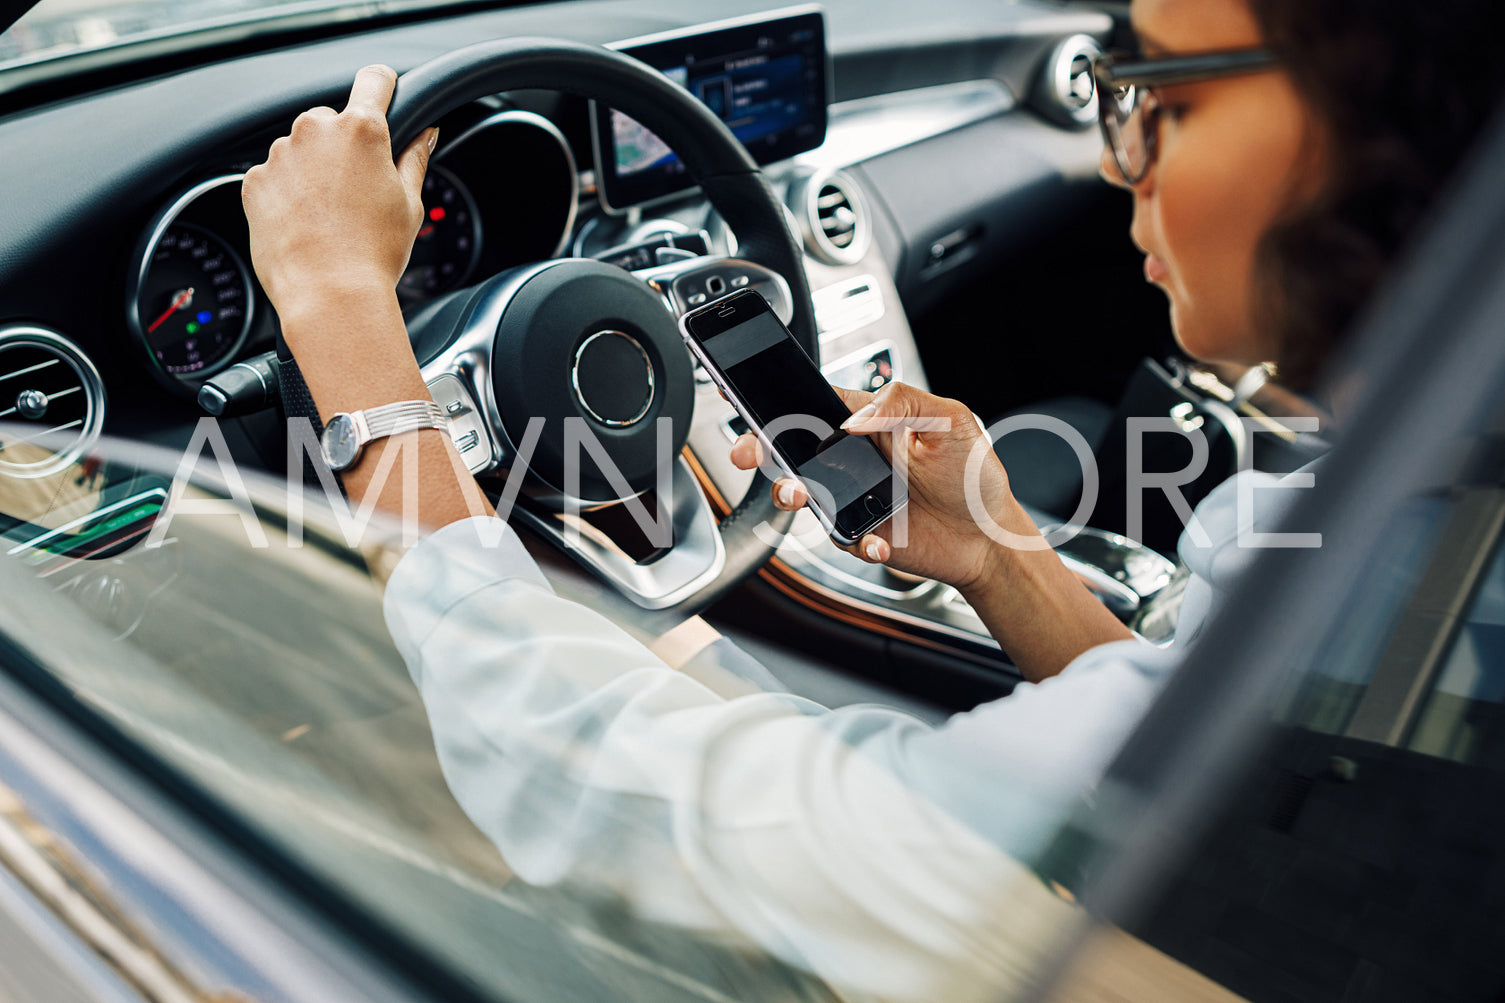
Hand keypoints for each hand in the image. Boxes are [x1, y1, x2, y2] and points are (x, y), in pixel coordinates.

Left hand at [241, 65, 437, 323]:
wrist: (329, 296)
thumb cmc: (373, 255)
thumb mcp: (410, 204)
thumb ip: (414, 159)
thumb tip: (426, 135)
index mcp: (361, 130)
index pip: (374, 80)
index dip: (383, 86)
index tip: (384, 94)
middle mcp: (315, 132)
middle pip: (332, 121)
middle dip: (343, 146)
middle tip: (358, 190)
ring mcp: (280, 155)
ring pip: (300, 149)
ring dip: (313, 170)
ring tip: (329, 216)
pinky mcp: (254, 181)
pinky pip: (275, 176)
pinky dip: (287, 193)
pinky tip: (306, 224)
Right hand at [729, 382, 1038, 590]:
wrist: (990, 536)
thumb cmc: (973, 474)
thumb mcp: (953, 420)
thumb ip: (904, 403)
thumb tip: (855, 416)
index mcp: (870, 422)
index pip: (814, 403)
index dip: (777, 401)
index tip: (751, 402)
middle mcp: (853, 458)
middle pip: (793, 448)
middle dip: (762, 449)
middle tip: (750, 453)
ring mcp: (851, 497)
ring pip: (802, 493)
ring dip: (791, 493)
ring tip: (799, 495)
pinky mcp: (858, 532)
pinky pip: (839, 536)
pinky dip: (855, 540)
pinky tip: (879, 539)